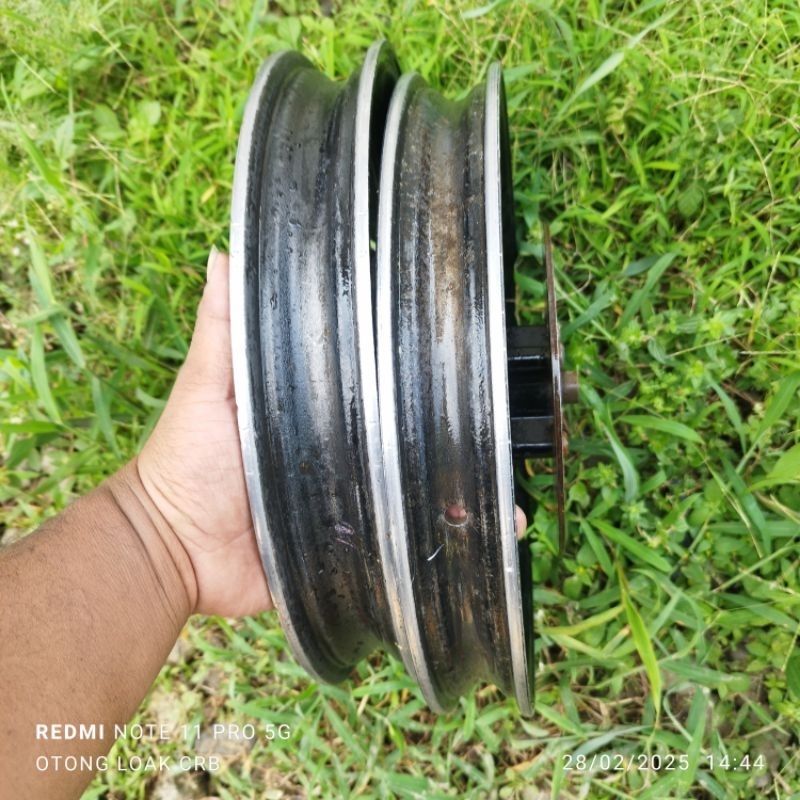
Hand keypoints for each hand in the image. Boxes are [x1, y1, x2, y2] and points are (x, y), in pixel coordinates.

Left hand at [135, 247, 525, 616]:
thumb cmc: (185, 460)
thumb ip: (222, 328)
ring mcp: (348, 504)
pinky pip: (397, 548)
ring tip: (505, 487)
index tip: (460, 354)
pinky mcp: (347, 550)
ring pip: (411, 494)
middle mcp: (340, 452)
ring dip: (456, 492)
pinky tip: (480, 539)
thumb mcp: (206, 384)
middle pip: (404, 440)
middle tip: (502, 426)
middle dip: (452, 437)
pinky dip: (437, 546)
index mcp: (318, 410)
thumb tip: (226, 253)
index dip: (412, 372)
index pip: (374, 383)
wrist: (172, 551)